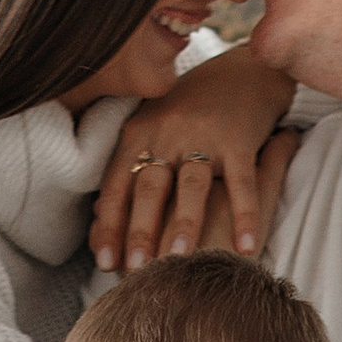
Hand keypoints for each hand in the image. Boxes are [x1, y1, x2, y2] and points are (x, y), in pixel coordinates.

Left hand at [89, 52, 296, 273]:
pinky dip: (245, 215)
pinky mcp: (239, 139)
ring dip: (183, 222)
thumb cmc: (188, 109)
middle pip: (148, 187)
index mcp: (139, 132)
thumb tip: (96, 219)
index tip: (105, 263)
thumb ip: (127, 167)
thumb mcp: (151, 129)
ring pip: (190, 185)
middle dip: (140, 229)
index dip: (110, 225)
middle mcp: (167, 133)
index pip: (117, 184)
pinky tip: (246, 247)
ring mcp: (204, 135)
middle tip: (136, 269)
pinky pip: (241, 182)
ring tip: (179, 259)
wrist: (241, 71)